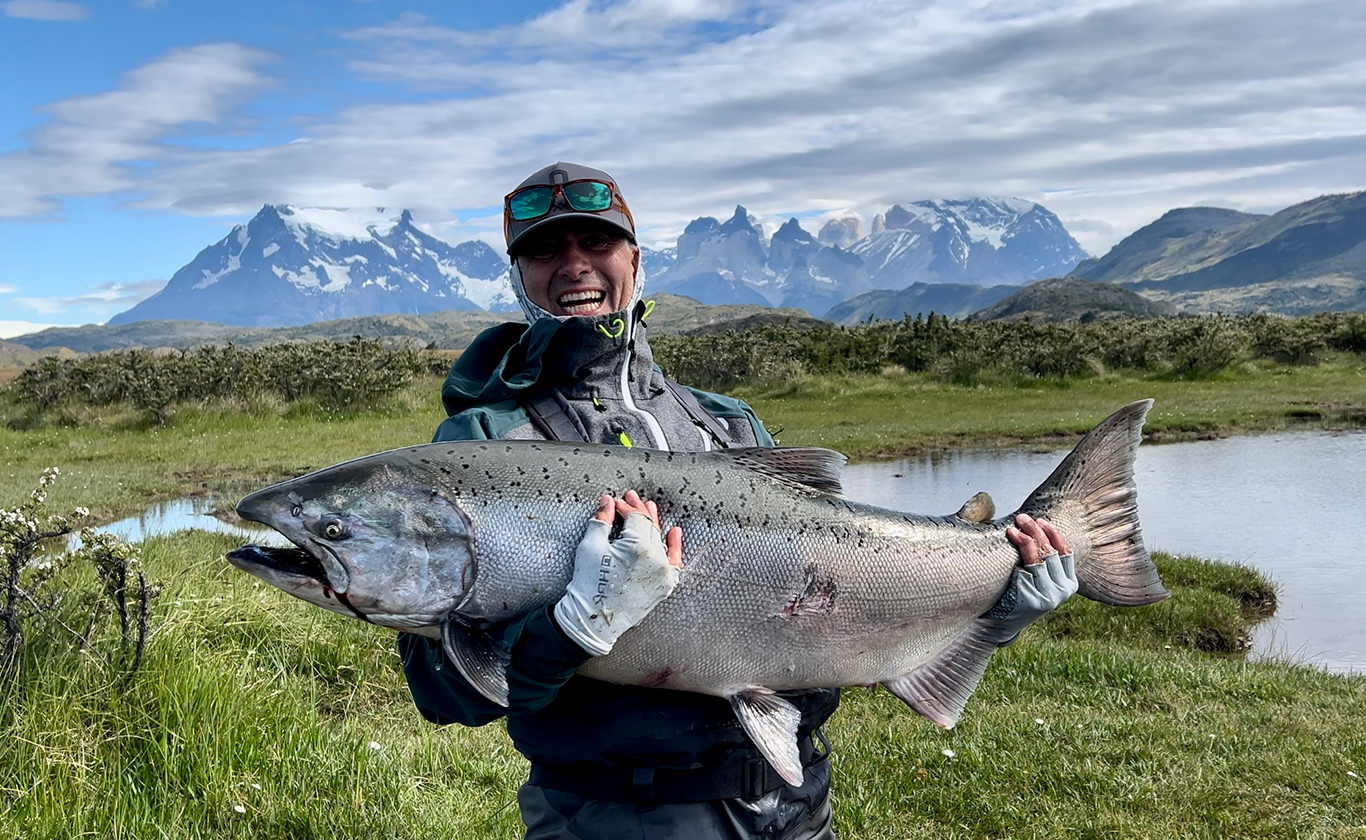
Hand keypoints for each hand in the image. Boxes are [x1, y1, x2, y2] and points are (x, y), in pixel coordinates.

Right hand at [553, 490, 682, 655]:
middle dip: (639, 512)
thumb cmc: (589, 584)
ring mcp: (662, 573)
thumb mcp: (590, 546)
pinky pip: (673, 562)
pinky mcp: (664, 586)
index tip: (615, 503)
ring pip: (660, 541)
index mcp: (638, 547)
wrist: (594, 620)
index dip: (625, 507)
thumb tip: (607, 502)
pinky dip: (674, 548)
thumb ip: (601, 520)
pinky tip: (674, 533)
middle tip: (631, 499)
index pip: (635, 517)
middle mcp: (655, 559)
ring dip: (654, 525)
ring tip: (650, 510)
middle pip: (649, 526)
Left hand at [984, 514, 1077, 644]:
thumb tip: (1036, 525)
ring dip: (1024, 541)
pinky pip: (1023, 574)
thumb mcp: (1043, 579)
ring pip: (1037, 561)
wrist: (1007, 624)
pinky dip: (1016, 562)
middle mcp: (1063, 592)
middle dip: (1035, 531)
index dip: (1053, 533)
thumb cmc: (1023, 594)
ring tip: (1012, 530)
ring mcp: (1048, 598)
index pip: (1066, 552)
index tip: (1039, 520)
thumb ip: (1046, 560)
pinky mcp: (1031, 601)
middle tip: (1021, 518)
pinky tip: (1007, 553)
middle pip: (1050, 553)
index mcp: (1071, 584)